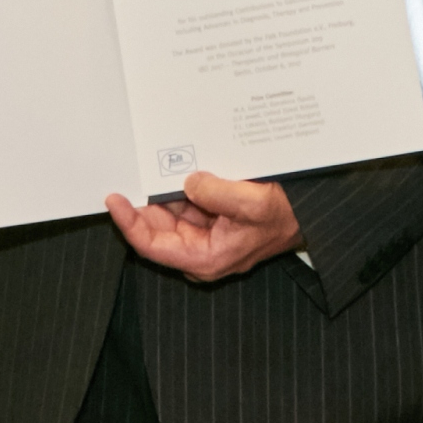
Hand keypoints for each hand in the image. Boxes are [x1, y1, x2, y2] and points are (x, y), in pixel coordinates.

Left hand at [106, 172, 301, 281]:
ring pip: (169, 213)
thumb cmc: (285, 217)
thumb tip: (189, 183)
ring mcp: (206, 234)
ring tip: (150, 166)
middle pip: (156, 229)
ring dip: (161, 192)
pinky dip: (178, 188)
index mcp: (205, 256)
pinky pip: (187, 203)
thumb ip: (216, 194)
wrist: (307, 214)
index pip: (152, 245)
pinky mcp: (213, 219)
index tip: (115, 200)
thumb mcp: (252, 203)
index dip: (129, 223)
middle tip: (129, 174)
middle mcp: (201, 249)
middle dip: (142, 203)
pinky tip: (174, 169)